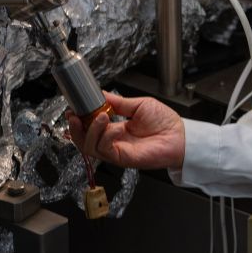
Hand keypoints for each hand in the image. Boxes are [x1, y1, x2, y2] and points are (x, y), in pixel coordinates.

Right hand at [66, 91, 184, 170]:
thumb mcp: (138, 105)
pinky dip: (105, 138)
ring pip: (90, 146)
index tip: (72, 109)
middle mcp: (112, 141)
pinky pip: (105, 150)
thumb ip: (118, 102)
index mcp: (115, 128)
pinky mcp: (122, 158)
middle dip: (75, 128)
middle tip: (74, 115)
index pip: (89, 126)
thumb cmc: (164, 121)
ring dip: (90, 130)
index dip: (78, 119)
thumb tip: (100, 94)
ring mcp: (116, 150)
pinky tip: (114, 128)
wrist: (179, 134)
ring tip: (100, 117)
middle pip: (84, 139)